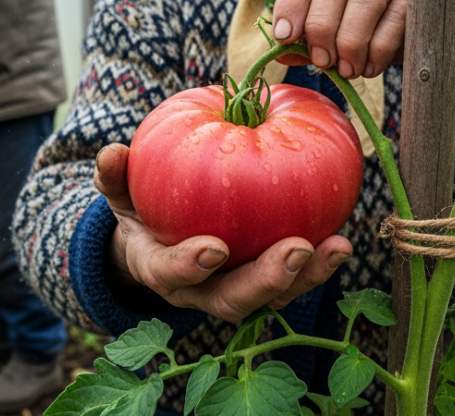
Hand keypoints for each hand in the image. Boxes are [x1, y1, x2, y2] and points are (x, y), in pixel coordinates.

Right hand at [94, 143, 352, 322]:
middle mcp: (199, 292)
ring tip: (337, 246)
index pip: (172, 274)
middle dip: (267, 281)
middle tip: (298, 250)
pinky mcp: (265, 285)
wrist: (157, 244)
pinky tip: (343, 236)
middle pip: (234, 301)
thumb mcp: (121, 193)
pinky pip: (294, 278)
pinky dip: (319, 263)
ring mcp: (235, 292)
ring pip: (273, 298)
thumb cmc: (142, 211)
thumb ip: (115, 176)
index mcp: (160, 270)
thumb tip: (112, 153)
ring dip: (308, 277)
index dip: (190, 265)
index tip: (214, 247)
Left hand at [270, 0, 454, 102]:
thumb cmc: (400, 35)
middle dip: (321, 23)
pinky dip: (379, 45)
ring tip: (348, 69)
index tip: (285, 38)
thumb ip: (319, 39)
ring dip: (350, 36)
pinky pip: (400, 10)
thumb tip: (282, 54)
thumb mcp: (353, 35)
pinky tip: (373, 67)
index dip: (292, 0)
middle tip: (322, 61)